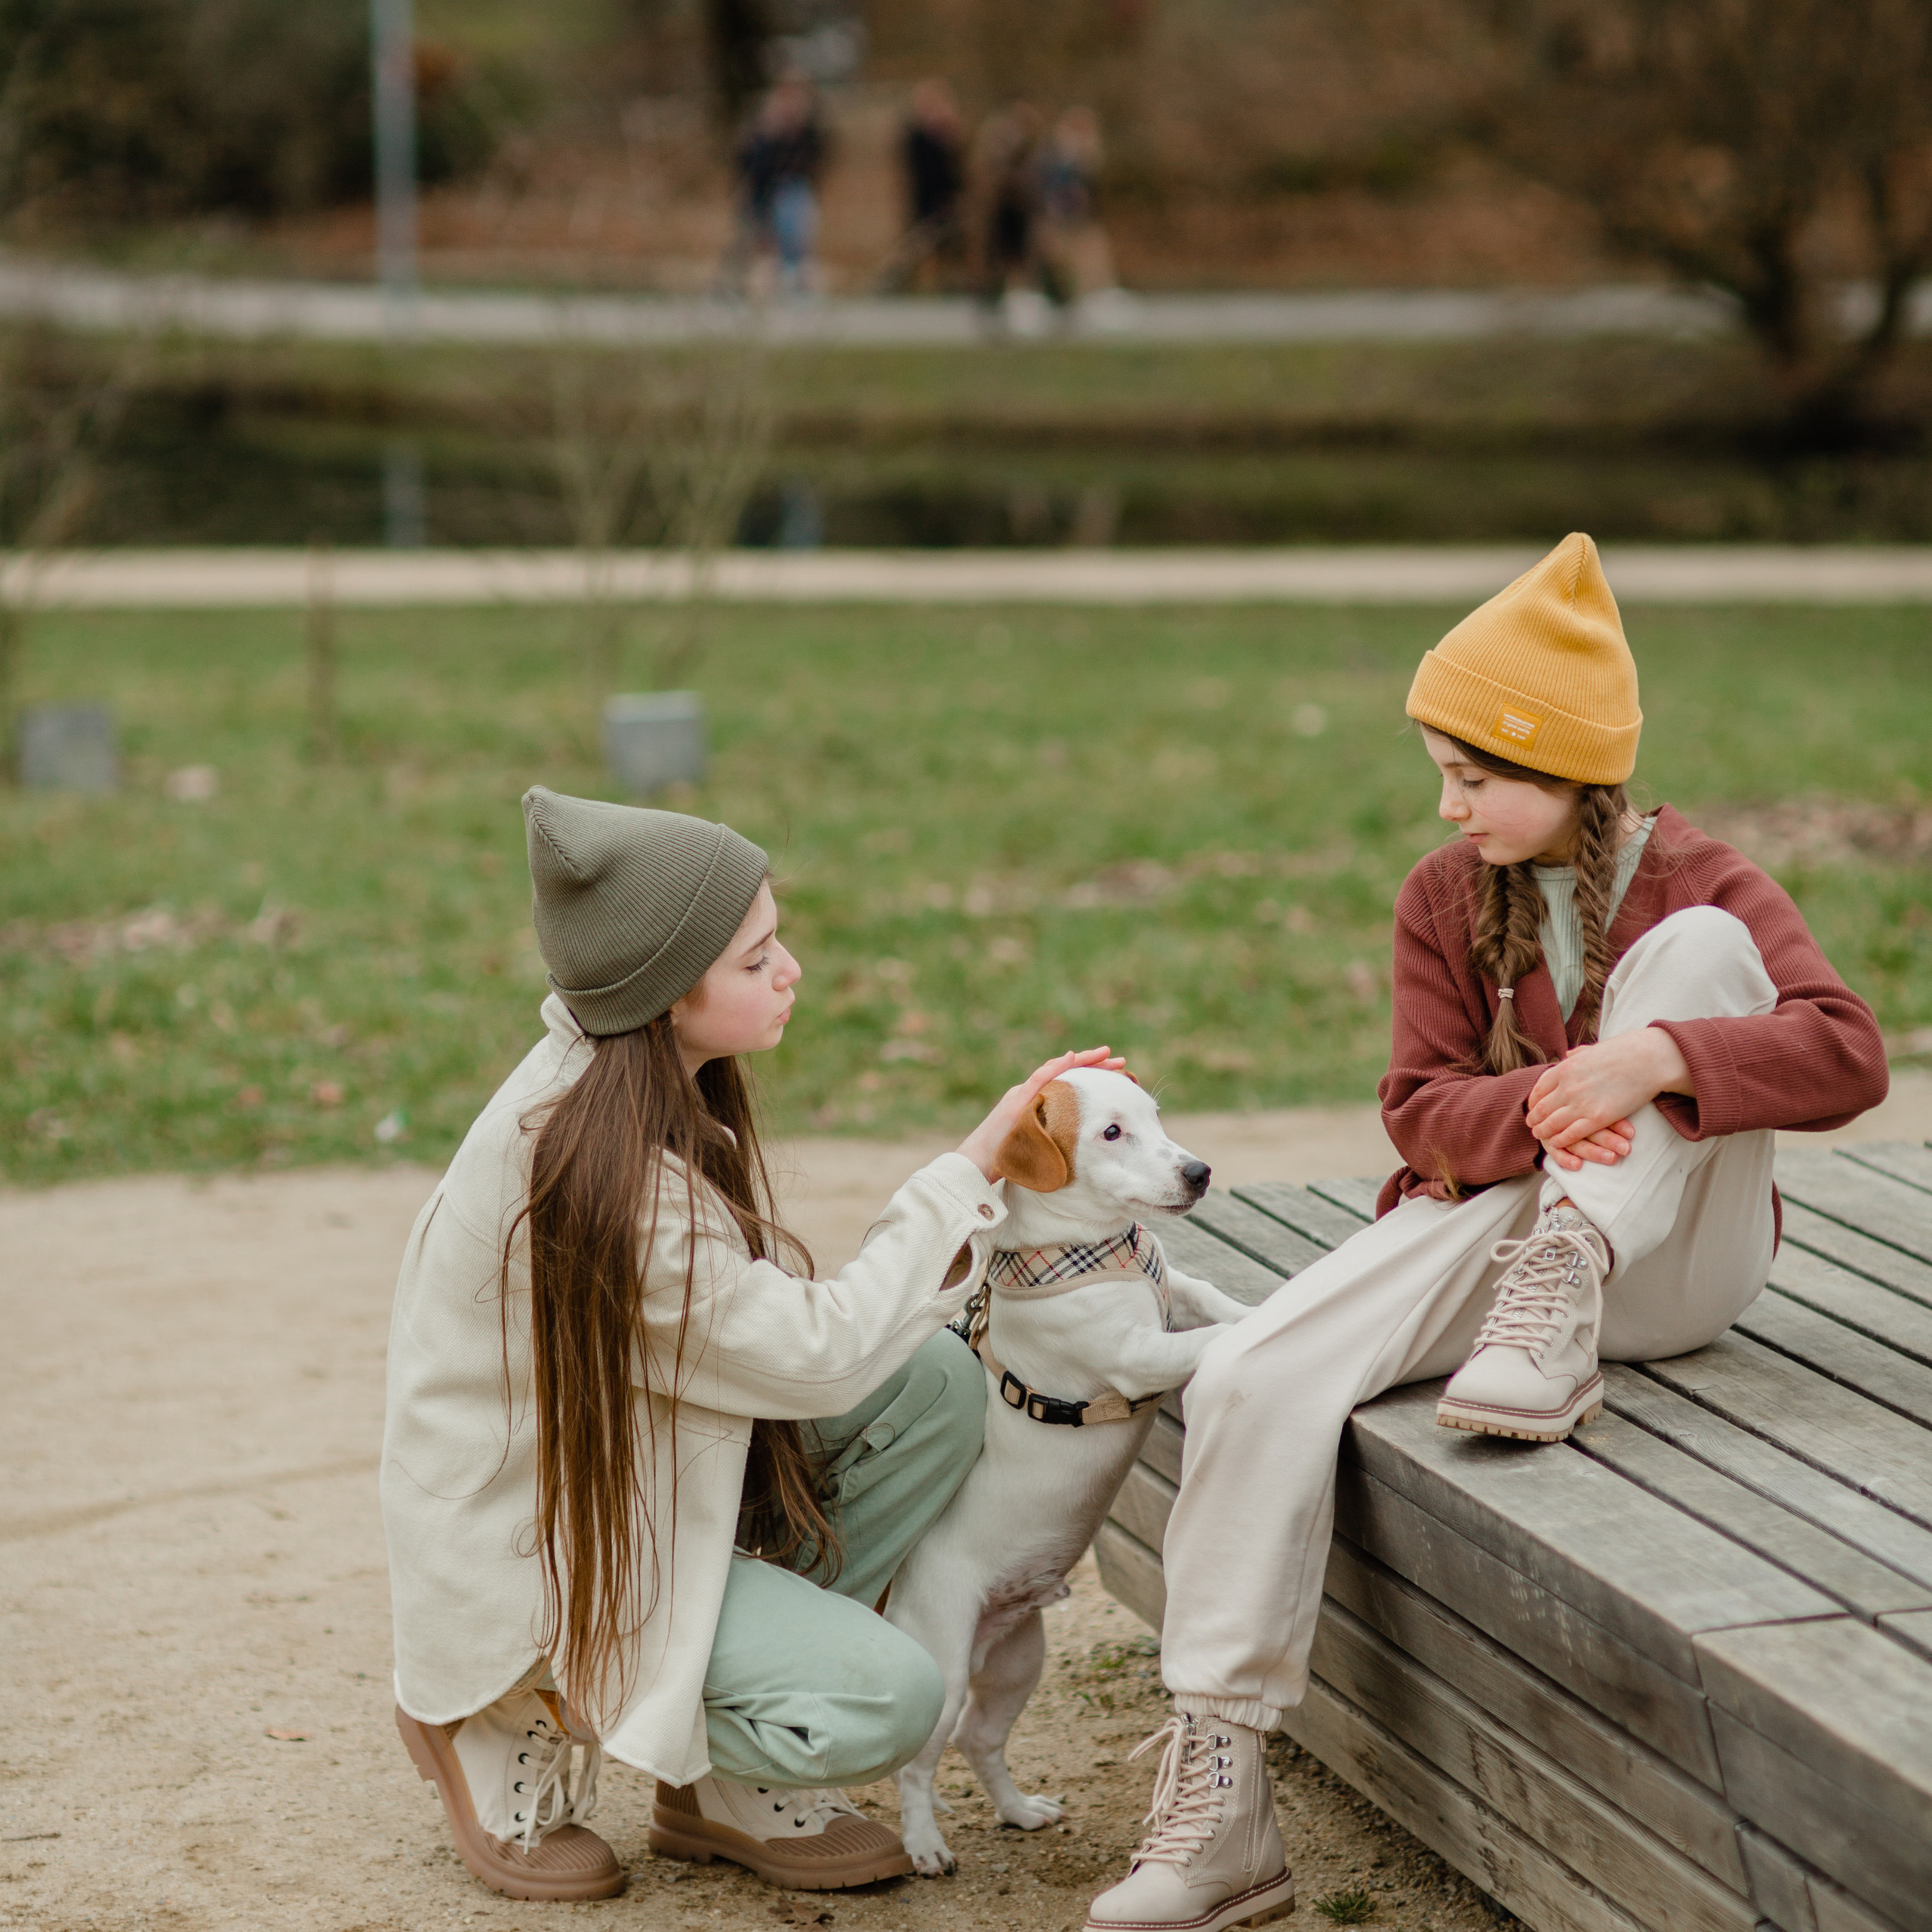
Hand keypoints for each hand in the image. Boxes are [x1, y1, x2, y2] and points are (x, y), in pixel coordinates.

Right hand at [957, 1046, 1126, 1181]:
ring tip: (1105, 1053)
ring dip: (1081, 1060)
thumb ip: (1050, 1136)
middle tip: (1118, 1058)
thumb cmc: (1004, 1159)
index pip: (1064, 1083)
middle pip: (1064, 1072)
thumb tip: (1074, 1144)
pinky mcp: (1016, 1101)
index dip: (1087, 1075)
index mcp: (1034, 1102)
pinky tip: (1071, 1058)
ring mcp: (1022, 1095)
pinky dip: (1055, 1068)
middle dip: (1092, 1064)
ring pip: (1054, 1070)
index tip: (1111, 1072)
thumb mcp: (1034, 1145)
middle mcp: (1028, 1093)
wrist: (977, 1163)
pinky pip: (1038, 1080)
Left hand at [1525, 1028, 1691, 1168]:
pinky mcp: (1597, 1118)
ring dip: (1543, 1131)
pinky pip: (1571, 1134)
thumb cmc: (1626, 1051)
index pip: (1539, 1089)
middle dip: (1535, 1118)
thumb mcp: (1594, 1049)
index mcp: (1566, 1067)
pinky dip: (1561, 1140)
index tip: (1532, 1107)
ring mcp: (1581, 1103)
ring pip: (1552, 1123)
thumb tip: (1568, 1054)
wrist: (1650, 1059)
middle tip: (1531, 1125)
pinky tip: (1556, 1143)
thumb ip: (1578, 1054)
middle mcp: (1568, 1086)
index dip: (1533, 1101)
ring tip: (1539, 1135)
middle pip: (1541, 1108)